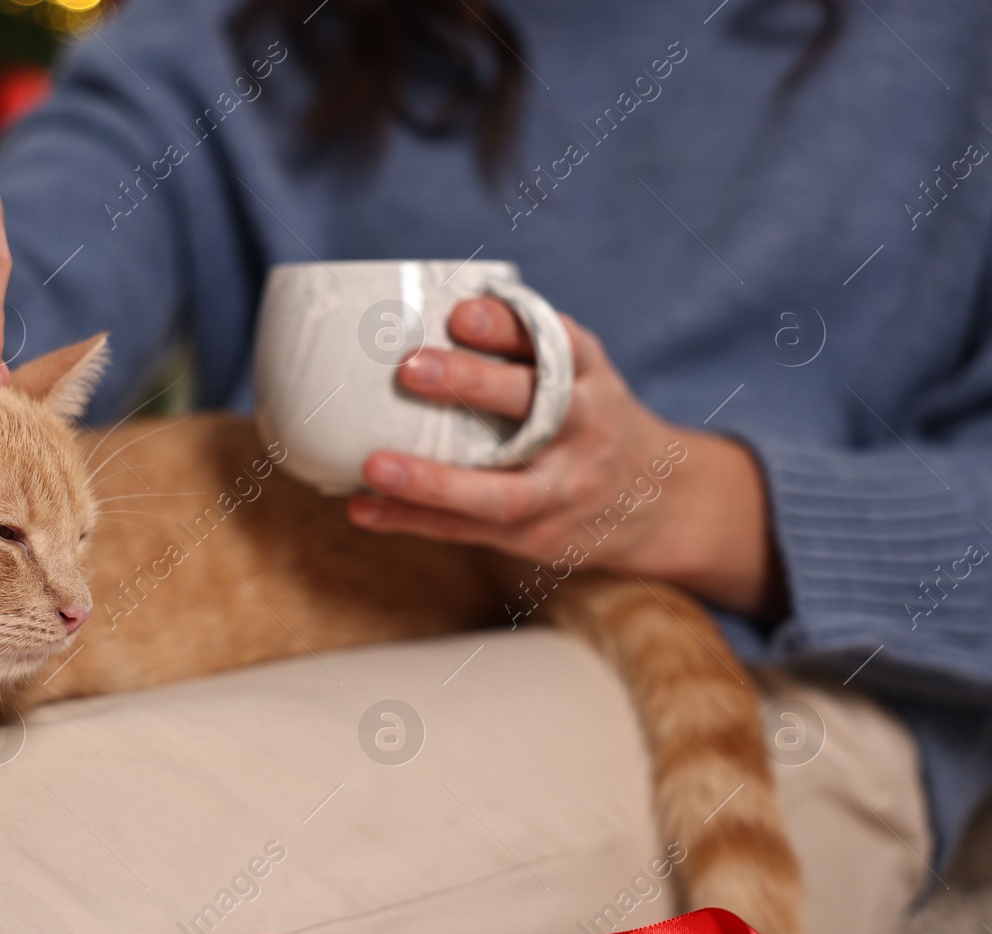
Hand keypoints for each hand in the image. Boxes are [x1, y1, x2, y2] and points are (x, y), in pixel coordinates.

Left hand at [346, 298, 785, 619]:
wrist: (658, 501)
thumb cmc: (585, 418)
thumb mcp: (577, 371)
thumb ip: (519, 346)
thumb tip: (416, 309)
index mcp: (588, 376)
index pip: (555, 343)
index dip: (506, 327)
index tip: (460, 313)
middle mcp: (583, 430)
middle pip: (533, 409)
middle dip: (473, 385)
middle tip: (410, 368)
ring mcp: (563, 489)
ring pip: (501, 491)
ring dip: (433, 481)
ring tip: (375, 465)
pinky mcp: (537, 535)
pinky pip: (469, 530)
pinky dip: (413, 520)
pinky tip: (363, 508)